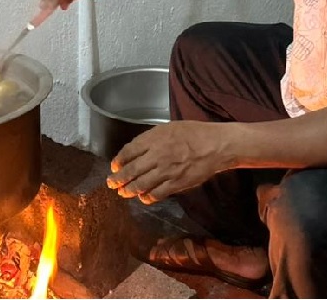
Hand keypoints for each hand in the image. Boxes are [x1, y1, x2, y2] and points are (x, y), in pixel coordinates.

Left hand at [106, 120, 230, 203]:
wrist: (216, 145)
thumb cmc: (194, 133)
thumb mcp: (169, 128)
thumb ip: (152, 138)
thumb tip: (136, 150)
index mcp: (154, 139)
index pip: (128, 151)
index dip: (118, 161)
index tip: (114, 167)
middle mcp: (157, 155)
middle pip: (131, 170)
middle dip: (118, 179)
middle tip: (111, 184)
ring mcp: (166, 171)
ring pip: (140, 184)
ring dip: (129, 190)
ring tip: (123, 193)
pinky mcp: (176, 184)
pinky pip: (156, 194)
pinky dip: (147, 197)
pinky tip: (143, 198)